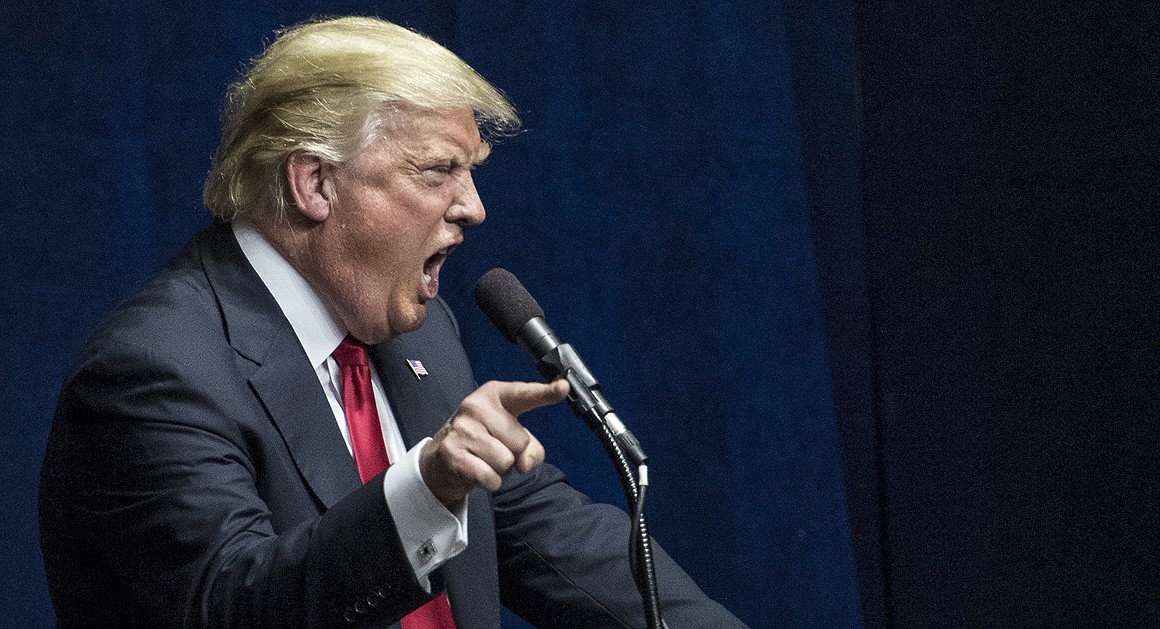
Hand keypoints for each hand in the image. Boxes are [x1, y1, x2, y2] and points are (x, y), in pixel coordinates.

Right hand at [420, 379, 568, 506]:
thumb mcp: (510, 436)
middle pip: (520, 441)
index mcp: (494, 395)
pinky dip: (490, 482)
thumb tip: (524, 463)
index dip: (545, 393)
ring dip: (500, 469)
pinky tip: (477, 472)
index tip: (563, 387)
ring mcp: (462, 429)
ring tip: (484, 460)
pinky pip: (491, 477)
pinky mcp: (453, 453)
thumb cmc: (483, 442)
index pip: (524, 394)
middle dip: (514, 454)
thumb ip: (531, 447)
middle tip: (494, 449)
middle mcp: (476, 406)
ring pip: (506, 461)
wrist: (442, 458)